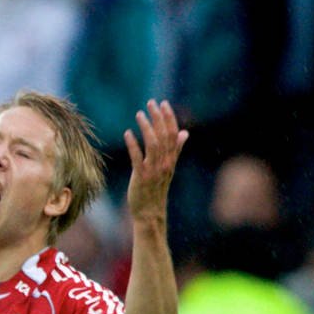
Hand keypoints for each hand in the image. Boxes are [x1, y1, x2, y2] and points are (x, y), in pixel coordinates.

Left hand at [124, 99, 187, 224]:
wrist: (150, 211)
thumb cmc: (157, 188)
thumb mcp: (169, 167)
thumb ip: (177, 149)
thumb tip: (185, 132)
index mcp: (172, 159)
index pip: (173, 134)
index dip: (169, 118)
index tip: (163, 103)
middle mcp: (165, 162)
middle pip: (164, 135)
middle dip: (158, 117)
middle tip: (151, 102)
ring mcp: (153, 170)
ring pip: (152, 144)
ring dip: (146, 127)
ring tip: (139, 114)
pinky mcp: (141, 177)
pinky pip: (137, 158)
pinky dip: (133, 145)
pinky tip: (128, 133)